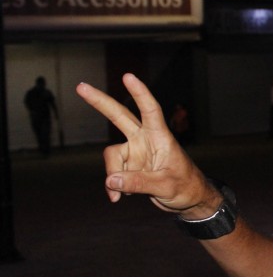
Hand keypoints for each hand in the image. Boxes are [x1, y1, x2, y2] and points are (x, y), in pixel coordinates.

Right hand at [76, 73, 209, 213]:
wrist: (187, 199)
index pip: (150, 110)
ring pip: (111, 156)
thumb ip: (138, 183)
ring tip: (122, 195)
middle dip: (100, 102)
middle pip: (119, 116)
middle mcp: (145, 140)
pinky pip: (111, 172)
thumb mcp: (165, 186)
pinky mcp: (129, 165)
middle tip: (81, 86)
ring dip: (112, 175)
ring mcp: (135, 152)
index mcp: (160, 137)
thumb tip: (111, 180)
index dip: (140, 93)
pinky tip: (119, 198)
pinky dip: (112, 186)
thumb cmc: (185, 186)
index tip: (128, 76)